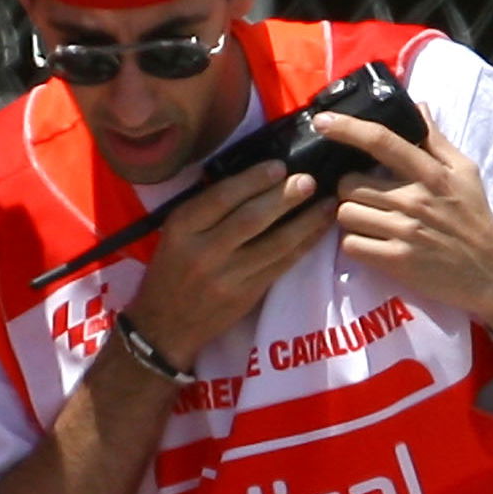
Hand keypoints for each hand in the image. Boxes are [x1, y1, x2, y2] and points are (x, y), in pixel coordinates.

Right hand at [127, 158, 332, 372]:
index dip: (254, 180)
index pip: (222, 198)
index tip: (279, 167)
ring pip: (273, 244)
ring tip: (326, 203)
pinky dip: (303, 246)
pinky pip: (281, 266)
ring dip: (305, 222)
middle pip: (250, 219)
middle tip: (309, 181)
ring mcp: (226, 277)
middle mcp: (203, 252)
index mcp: (181, 228)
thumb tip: (255, 179)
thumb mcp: (175, 233)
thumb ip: (206, 210)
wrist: (165, 326)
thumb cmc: (172, 270)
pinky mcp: (245, 296)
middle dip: (284, 197)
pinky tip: (318, 231)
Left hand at [316, 118, 492, 331]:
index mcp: (430, 173)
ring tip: (367, 220)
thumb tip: (418, 107)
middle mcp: (414, 199)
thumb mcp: (465, 172)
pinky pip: (352, 245)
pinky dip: (355, 244)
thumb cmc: (475, 219)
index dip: (348, 129)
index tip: (324, 122)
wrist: (491, 272)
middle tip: (363, 195)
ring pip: (346, 214)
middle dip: (349, 189)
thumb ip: (436, 140)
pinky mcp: (396, 261)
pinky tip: (370, 242)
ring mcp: (403, 232)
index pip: (382, 142)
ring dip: (350, 217)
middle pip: (350, 184)